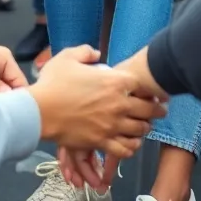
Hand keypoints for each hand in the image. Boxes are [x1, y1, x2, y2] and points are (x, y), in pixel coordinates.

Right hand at [59, 50, 169, 190]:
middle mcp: (118, 104)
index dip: (150, 87)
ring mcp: (111, 125)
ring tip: (146, 127)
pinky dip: (131, 147)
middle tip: (161, 110)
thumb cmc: (53, 83)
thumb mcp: (68, 57)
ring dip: (145, 128)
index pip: (143, 84)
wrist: (40, 111)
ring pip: (140, 130)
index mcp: (114, 82)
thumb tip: (96, 53)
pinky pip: (125, 148)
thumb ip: (85, 51)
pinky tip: (131, 144)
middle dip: (157, 109)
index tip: (154, 90)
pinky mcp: (102, 141)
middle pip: (148, 108)